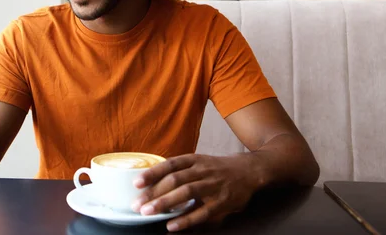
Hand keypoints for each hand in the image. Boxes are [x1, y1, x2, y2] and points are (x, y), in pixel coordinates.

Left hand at [131, 154, 259, 231]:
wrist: (249, 171)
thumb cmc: (217, 169)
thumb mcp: (199, 163)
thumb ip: (180, 171)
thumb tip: (153, 182)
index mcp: (194, 160)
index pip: (170, 164)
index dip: (152, 173)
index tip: (136, 182)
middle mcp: (202, 170)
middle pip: (175, 180)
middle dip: (154, 192)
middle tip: (137, 204)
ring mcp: (213, 185)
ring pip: (186, 192)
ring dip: (165, 203)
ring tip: (148, 212)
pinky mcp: (222, 202)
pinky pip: (202, 212)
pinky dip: (186, 219)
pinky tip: (171, 225)